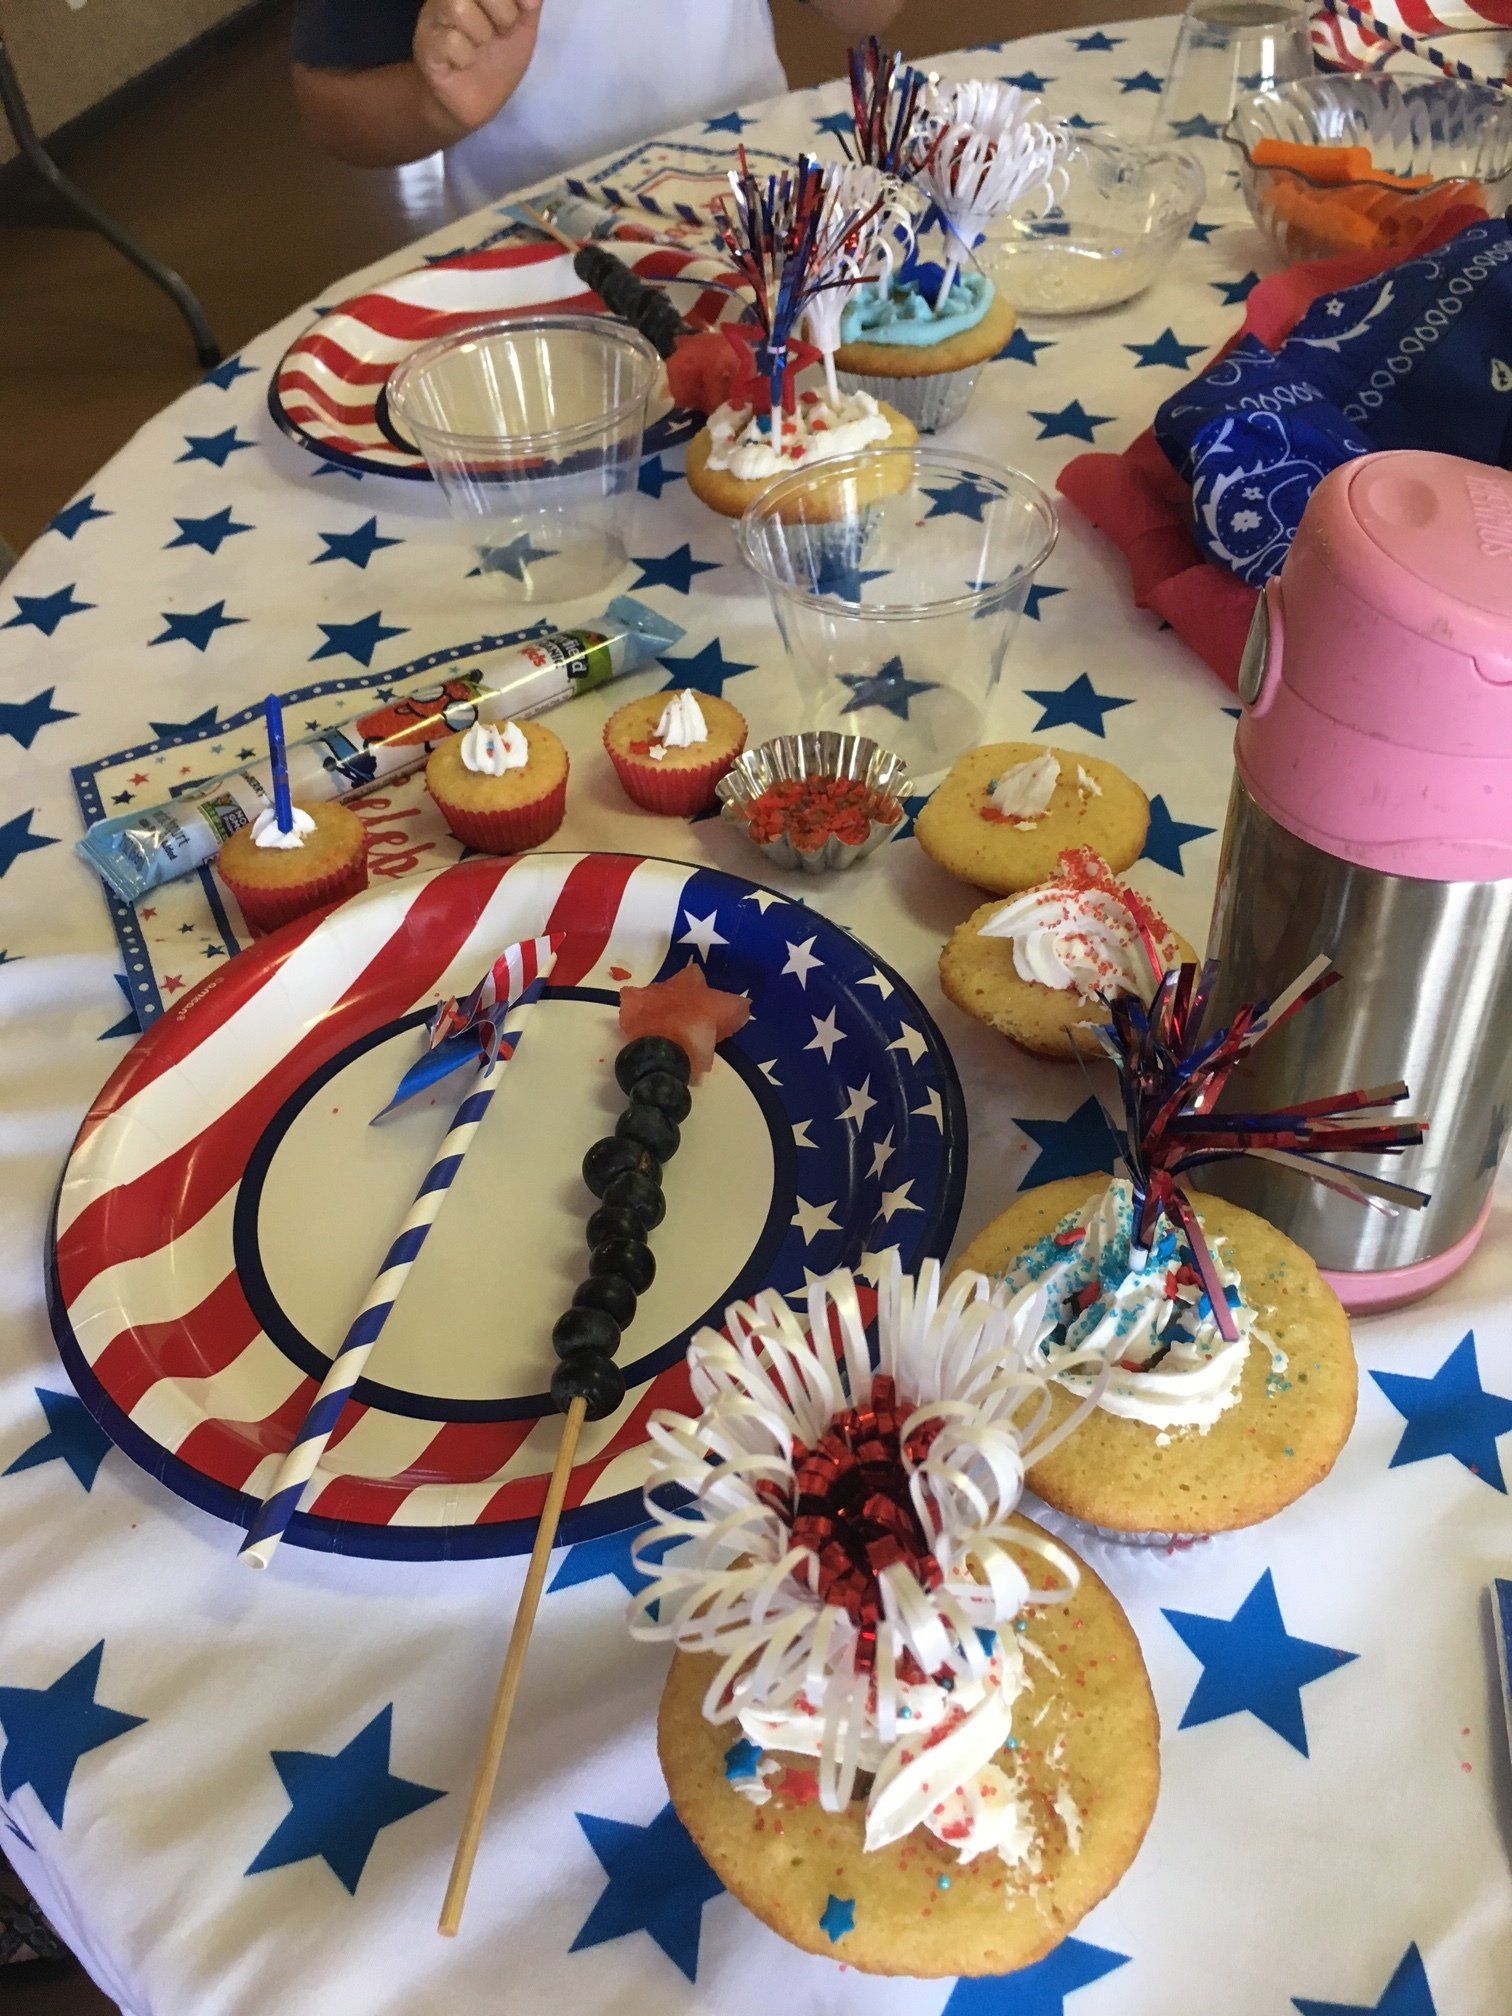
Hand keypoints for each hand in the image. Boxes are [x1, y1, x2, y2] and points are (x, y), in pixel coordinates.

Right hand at [413, 0, 542, 135]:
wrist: (477, 102)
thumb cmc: (498, 60)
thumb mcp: (523, 29)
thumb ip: (529, 5)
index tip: (524, 10)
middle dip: (502, 10)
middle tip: (503, 32)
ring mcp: (433, 18)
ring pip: (458, 7)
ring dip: (482, 35)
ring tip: (481, 49)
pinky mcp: (426, 47)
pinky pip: (449, 41)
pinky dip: (466, 57)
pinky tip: (464, 64)